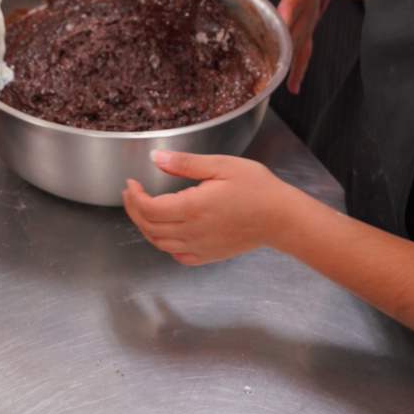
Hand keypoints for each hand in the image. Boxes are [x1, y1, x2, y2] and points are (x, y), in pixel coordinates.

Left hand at [122, 151, 309, 265]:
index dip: (134, 197)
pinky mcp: (210, 255)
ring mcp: (201, 247)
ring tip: (143, 209)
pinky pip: (178, 256)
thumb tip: (157, 158)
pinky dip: (165, 245)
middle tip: (131, 193)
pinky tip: (167, 231)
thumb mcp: (221, 165)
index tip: (131, 183)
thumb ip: (186, 163)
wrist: (282, 217)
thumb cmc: (257, 188)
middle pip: (150, 228)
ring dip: (146, 227)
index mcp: (194, 207)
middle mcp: (194, 231)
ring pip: (160, 244)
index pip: (150, 209)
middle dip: (134, 210)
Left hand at [228, 0, 321, 90]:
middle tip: (267, 63)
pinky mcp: (308, 28)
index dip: (287, 16)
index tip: (279, 28)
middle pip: (296, 29)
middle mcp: (309, 6)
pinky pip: (305, 51)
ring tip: (274, 81)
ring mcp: (310, 20)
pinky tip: (292, 87)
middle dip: (282, 46)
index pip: (293, 2)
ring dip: (288, 62)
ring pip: (300, 44)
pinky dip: (299, 69)